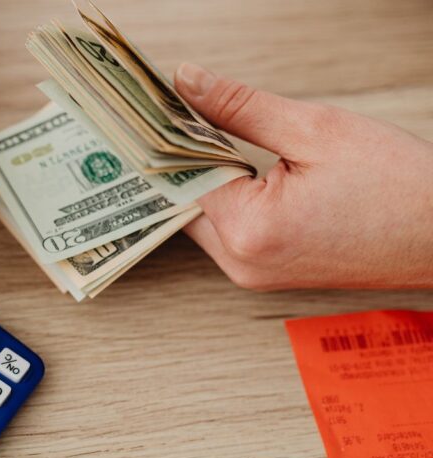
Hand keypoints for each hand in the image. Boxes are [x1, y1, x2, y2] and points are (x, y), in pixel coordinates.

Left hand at [174, 63, 432, 289]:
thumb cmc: (397, 184)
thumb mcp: (315, 129)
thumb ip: (240, 107)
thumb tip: (186, 82)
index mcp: (248, 231)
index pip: (181, 175)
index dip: (171, 134)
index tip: (162, 103)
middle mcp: (241, 263)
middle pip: (184, 200)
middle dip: (183, 155)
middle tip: (179, 111)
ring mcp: (252, 274)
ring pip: (202, 215)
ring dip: (206, 175)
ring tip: (212, 132)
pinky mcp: (265, 273)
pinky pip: (227, 229)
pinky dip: (227, 197)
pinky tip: (236, 164)